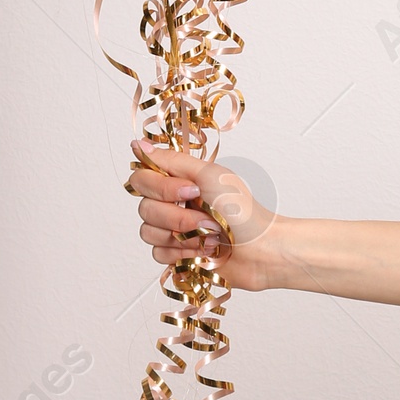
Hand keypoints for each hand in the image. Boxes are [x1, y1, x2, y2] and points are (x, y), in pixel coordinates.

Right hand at [126, 140, 282, 291]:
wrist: (262, 251)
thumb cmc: (243, 211)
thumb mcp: (208, 175)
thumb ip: (170, 160)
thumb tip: (138, 144)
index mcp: (178, 180)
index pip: (142, 178)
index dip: (160, 187)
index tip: (190, 191)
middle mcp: (171, 203)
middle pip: (144, 208)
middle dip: (176, 216)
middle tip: (206, 217)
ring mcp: (173, 230)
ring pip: (148, 232)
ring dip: (181, 235)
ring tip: (208, 235)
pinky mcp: (176, 255)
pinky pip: (157, 254)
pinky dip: (180, 253)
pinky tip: (201, 250)